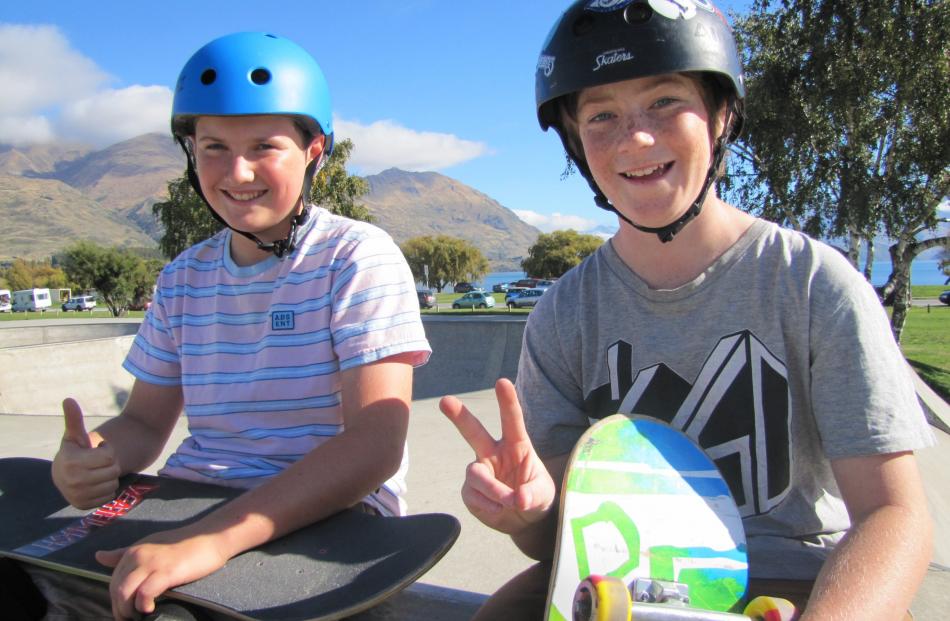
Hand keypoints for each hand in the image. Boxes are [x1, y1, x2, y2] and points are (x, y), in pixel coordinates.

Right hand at [51, 398, 119, 508]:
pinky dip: (106, 489)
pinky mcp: (83, 505)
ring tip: (96, 472)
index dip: (106, 450)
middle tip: (98, 462)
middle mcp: (72, 481)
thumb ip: (74, 419)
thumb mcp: (74, 435)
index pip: (109, 456)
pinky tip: (95, 483)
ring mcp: (77, 495)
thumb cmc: (74, 451)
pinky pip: (109, 496)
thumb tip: (68, 399)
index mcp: (72, 462)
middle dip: (109, 464)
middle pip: (113, 470)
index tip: (97, 448)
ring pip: (112, 484)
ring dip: (109, 477)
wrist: (63, 475)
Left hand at [97, 528, 228, 619]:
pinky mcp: (166, 572)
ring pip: (124, 593)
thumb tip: (98, 556)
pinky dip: (143, 605)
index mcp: (133, 551)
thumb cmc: (184, 544)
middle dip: (120, 610)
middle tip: (132, 619)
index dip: (117, 602)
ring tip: (139, 617)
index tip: (127, 612)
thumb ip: (124, 553)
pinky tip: (151, 609)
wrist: (212, 537)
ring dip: (128, 611)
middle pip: (116, 590)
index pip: (113, 582)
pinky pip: (144, 593)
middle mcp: (138, 555)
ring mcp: (152, 563)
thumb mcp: (150, 545)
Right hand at [440, 378, 555, 534]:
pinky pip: (473, 496)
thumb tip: (518, 500)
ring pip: (476, 474)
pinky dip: (488, 506)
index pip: (512, 420)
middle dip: (459, 416)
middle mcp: (493, 453)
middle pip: (474, 431)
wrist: (523, 520)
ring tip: (510, 503)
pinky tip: (499, 511)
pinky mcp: (470, 491)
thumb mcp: (543, 495)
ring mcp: (479, 471)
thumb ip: (533, 495)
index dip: (507, 401)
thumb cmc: (535, 496)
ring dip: (493, 490)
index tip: (502, 382)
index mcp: (516, 445)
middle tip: (445, 401)